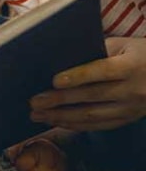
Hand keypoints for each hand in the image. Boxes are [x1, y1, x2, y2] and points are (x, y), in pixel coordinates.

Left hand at [30, 37, 145, 130]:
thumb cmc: (142, 53)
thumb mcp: (125, 44)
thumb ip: (98, 49)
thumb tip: (65, 55)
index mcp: (131, 67)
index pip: (101, 72)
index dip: (77, 76)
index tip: (54, 81)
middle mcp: (132, 91)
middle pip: (91, 97)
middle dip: (60, 101)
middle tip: (34, 101)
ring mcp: (131, 109)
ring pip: (93, 116)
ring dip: (62, 117)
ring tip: (37, 115)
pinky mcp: (128, 120)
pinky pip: (100, 126)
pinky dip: (76, 125)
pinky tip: (57, 123)